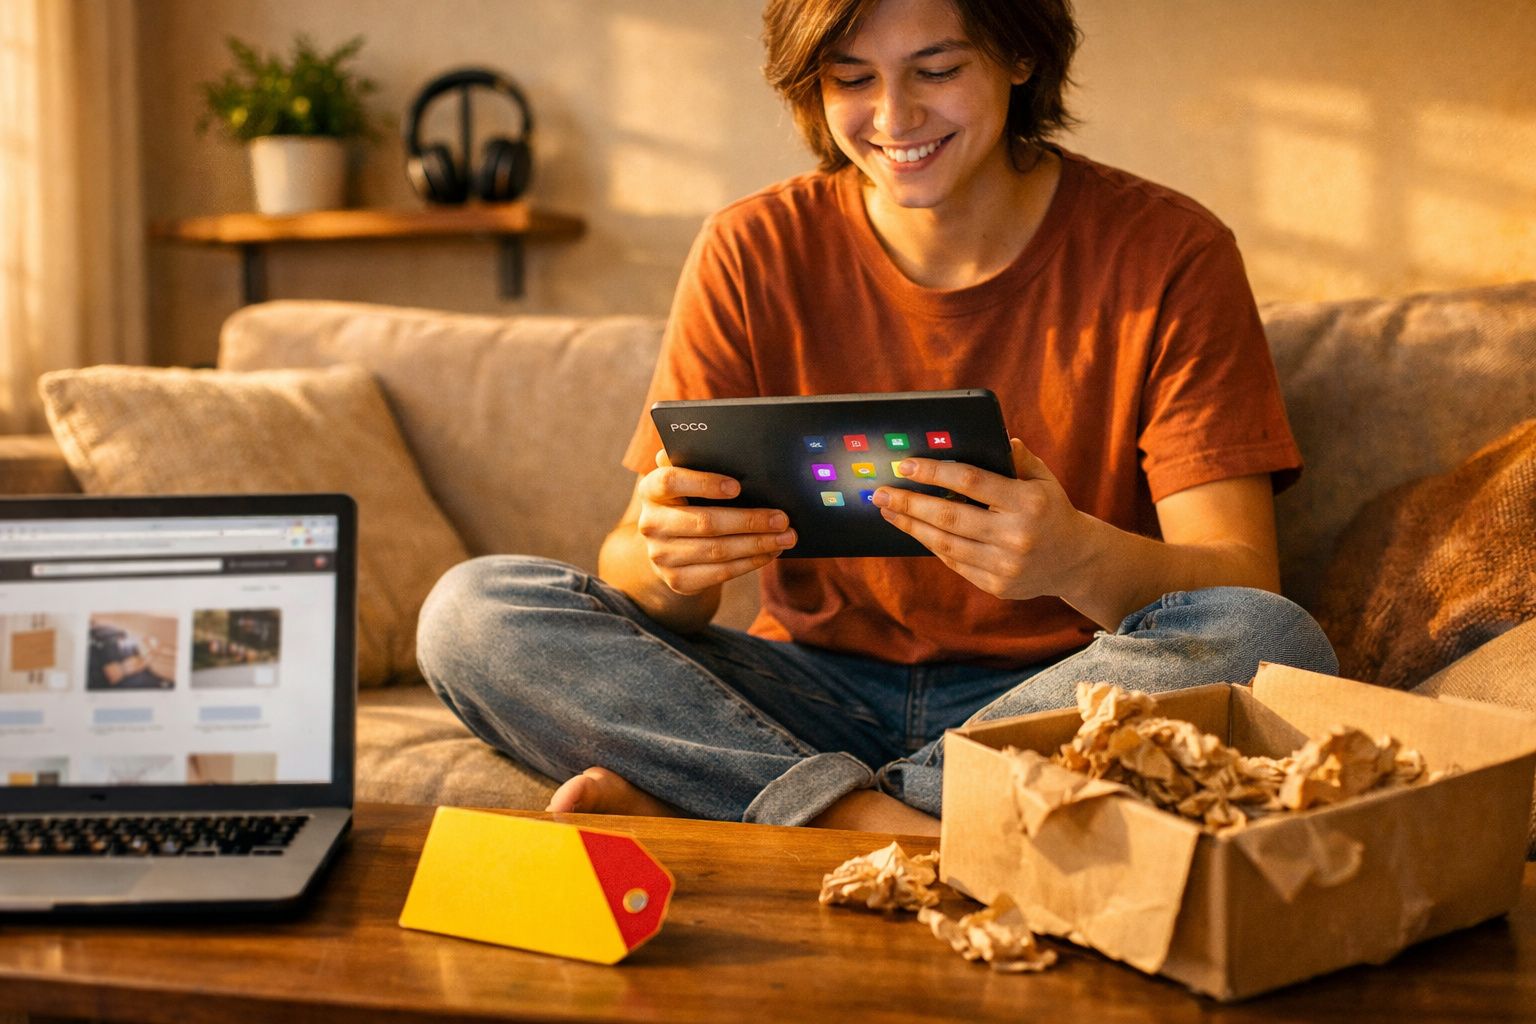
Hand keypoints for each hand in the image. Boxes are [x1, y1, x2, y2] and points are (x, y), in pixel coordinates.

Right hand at [636, 450, 795, 594]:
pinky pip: (720, 573)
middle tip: (782, 518)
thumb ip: (697, 462)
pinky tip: (769, 553)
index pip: (671, 482)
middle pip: (705, 522)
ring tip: (785, 537)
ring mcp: (661, 556)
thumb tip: (726, 449)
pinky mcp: (677, 580)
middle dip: (750, 520)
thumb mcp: (689, 480)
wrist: (671, 544)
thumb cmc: (689, 500)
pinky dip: (750, 562)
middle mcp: (650, 524)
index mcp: (651, 490)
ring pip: (718, 551)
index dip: (704, 483)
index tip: (737, 486)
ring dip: (758, 544)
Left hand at [872, 439, 1089, 600]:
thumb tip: (992, 435)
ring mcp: (1006, 565)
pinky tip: (915, 530)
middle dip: (910, 502)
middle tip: (881, 492)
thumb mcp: (1043, 479)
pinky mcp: (997, 586)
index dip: (934, 473)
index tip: (905, 466)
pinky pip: (955, 563)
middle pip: (950, 517)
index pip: (971, 482)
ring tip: (889, 511)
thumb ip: (1017, 459)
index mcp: (1029, 502)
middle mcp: (1016, 536)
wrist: (1076, 561)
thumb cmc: (1052, 511)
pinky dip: (932, 546)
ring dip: (912, 526)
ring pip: (946, 544)